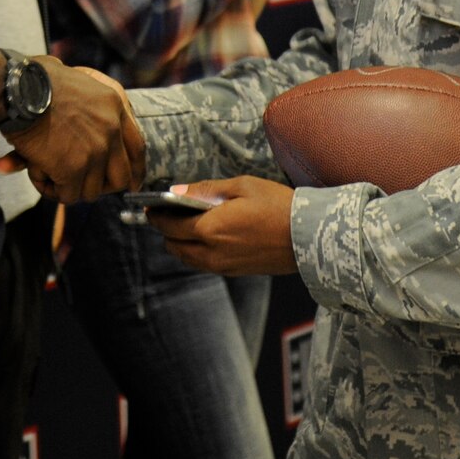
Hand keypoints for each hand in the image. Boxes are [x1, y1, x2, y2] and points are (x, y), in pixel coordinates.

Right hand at [8, 58, 145, 202]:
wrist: (18, 88)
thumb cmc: (37, 79)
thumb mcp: (77, 81)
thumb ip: (88, 109)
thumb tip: (94, 134)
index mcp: (114, 105)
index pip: (137, 148)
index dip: (134, 170)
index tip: (131, 183)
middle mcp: (111, 129)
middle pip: (120, 177)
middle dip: (102, 186)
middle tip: (80, 184)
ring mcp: (95, 150)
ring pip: (91, 191)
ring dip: (70, 186)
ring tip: (48, 170)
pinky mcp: (73, 168)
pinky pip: (67, 194)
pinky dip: (50, 188)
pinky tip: (37, 171)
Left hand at [147, 176, 297, 275]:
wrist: (310, 237)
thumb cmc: (278, 205)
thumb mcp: (242, 186)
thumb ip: (205, 190)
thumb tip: (176, 191)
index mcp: (210, 229)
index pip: (169, 226)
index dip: (155, 215)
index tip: (150, 206)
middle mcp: (212, 253)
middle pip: (173, 246)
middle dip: (165, 230)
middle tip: (168, 213)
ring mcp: (223, 266)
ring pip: (187, 258)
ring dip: (180, 243)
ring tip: (186, 223)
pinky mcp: (235, 272)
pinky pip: (204, 264)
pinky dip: (196, 251)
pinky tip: (207, 235)